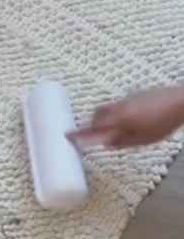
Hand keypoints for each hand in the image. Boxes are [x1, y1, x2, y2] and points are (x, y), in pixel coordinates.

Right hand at [66, 87, 183, 147]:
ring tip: (112, 128)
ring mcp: (125, 100)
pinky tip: (128, 120)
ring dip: (103, 118)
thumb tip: (107, 143)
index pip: (94, 130)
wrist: (180, 101)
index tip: (67, 136)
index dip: (80, 134)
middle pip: (97, 116)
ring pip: (106, 109)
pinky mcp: (133, 95)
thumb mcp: (142, 140)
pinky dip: (115, 113)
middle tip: (92, 134)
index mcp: (119, 121)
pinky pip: (116, 105)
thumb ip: (122, 141)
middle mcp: (119, 109)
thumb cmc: (162, 123)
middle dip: (92, 124)